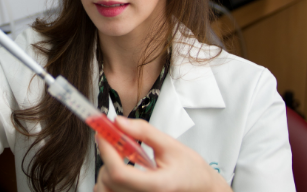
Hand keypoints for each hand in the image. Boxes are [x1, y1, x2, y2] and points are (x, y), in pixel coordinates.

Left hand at [94, 117, 231, 191]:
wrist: (203, 189)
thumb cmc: (192, 171)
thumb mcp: (171, 146)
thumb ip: (144, 132)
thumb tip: (119, 122)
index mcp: (156, 186)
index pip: (118, 172)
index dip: (106, 150)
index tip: (103, 132)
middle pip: (109, 180)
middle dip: (107, 157)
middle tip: (115, 141)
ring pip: (105, 189)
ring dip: (107, 170)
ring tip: (122, 158)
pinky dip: (110, 181)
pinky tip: (122, 171)